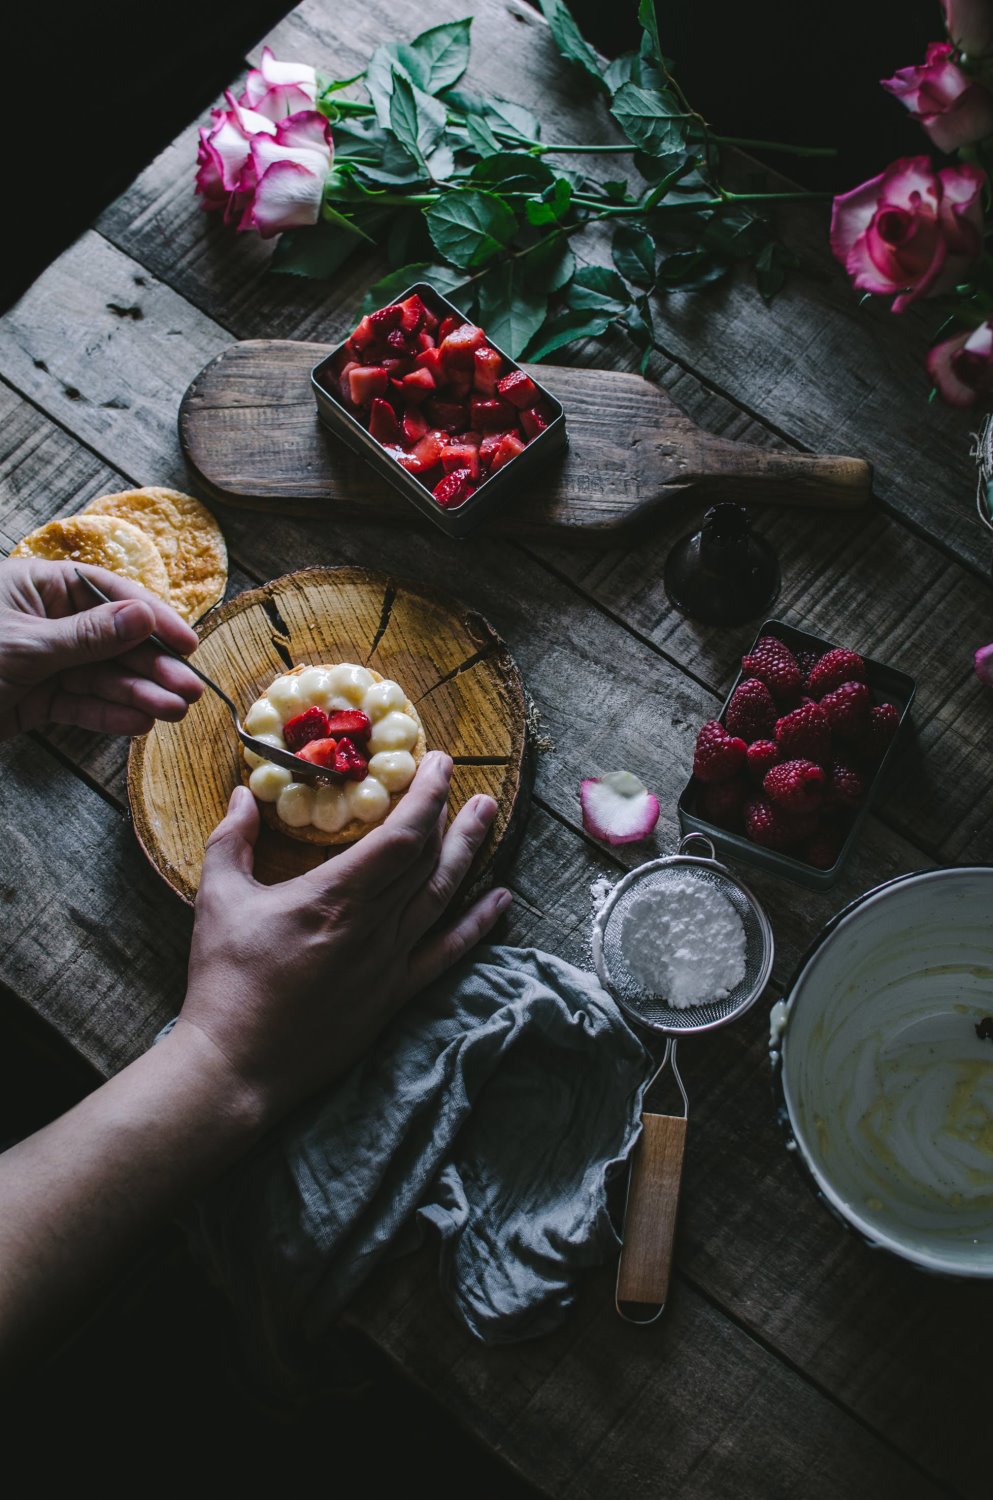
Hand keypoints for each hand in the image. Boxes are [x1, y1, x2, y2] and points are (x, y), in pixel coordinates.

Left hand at [0, 557, 202, 738]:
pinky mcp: (39, 700)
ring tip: (175, 711)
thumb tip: (145, 616)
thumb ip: (87, 635)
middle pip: (112, 641)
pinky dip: (109, 715)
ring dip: (139, 694)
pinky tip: (140, 722)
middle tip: (190, 688)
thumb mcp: (25, 644)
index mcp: (39, 587)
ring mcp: (45, 662)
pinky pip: (81, 705)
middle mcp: (47, 621)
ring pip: (102, 677)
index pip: (107, 593)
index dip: (151, 618)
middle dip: (153, 666)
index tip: (187, 642)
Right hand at [178, 752, 510, 1119]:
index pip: (401, 834)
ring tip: (489, 815)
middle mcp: (374, 926)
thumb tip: (241, 794)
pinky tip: (501, 900)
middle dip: (449, 812)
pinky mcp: (393, 995)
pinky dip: (477, 925)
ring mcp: (389, 963)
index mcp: (336, 895)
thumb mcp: (218, 899)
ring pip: (442, 896)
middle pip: (427, 858)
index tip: (437, 762)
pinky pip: (447, 953)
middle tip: (463, 777)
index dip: (426, 795)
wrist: (236, 1065)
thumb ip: (231, 840)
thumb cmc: (224, 980)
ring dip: (468, 852)